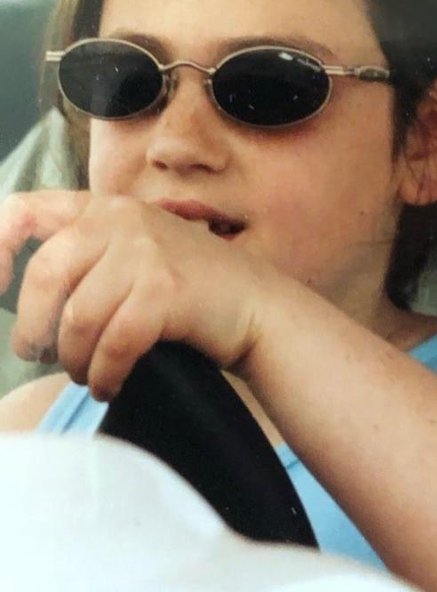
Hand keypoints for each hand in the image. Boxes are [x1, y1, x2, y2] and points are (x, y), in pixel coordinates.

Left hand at [0, 190, 273, 398]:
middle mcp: (122, 218)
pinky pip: (111, 344)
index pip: (22, 211)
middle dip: (36, 330)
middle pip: (44, 276)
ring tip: (91, 372)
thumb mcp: (133, 255)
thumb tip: (23, 305)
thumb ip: (85, 261)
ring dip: (76, 360)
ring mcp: (146, 250)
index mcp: (104, 208)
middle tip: (45, 356)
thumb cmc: (189, 293)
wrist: (258, 307)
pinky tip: (112, 384)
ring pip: (76, 318)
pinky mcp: (165, 289)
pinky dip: (105, 375)